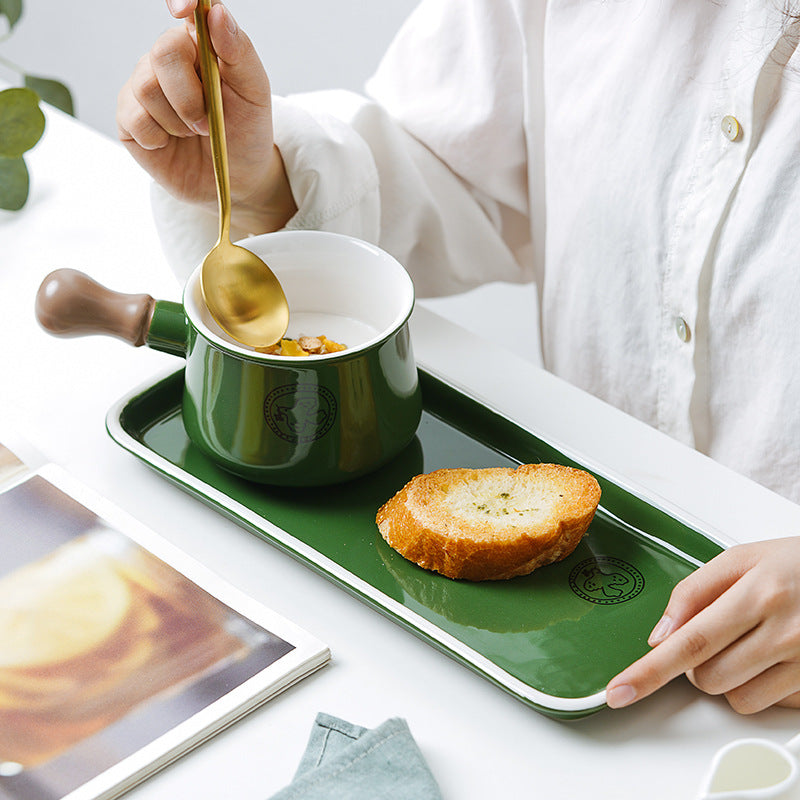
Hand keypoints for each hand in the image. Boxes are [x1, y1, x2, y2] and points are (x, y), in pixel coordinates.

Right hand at [116, 0, 295, 232]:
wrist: (237, 180)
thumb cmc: (246, 132)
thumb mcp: (255, 94)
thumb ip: (239, 52)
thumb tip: (217, 13)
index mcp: (202, 44)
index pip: (187, 9)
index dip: (182, 2)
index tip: (183, 9)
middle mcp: (169, 59)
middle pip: (163, 54)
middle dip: (190, 97)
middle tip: (207, 122)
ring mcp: (145, 86)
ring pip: (146, 88)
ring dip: (178, 121)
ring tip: (194, 133)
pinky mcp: (130, 119)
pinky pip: (133, 117)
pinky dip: (158, 137)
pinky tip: (171, 143)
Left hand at [606, 537, 799, 713]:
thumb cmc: (797, 564)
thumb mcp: (741, 558)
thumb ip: (694, 592)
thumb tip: (661, 635)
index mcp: (758, 594)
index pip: (690, 642)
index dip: (649, 671)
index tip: (619, 691)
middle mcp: (785, 633)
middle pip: (708, 677)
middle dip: (698, 664)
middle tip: (720, 634)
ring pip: (737, 699)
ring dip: (729, 678)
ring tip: (750, 643)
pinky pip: (772, 706)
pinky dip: (762, 687)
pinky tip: (775, 657)